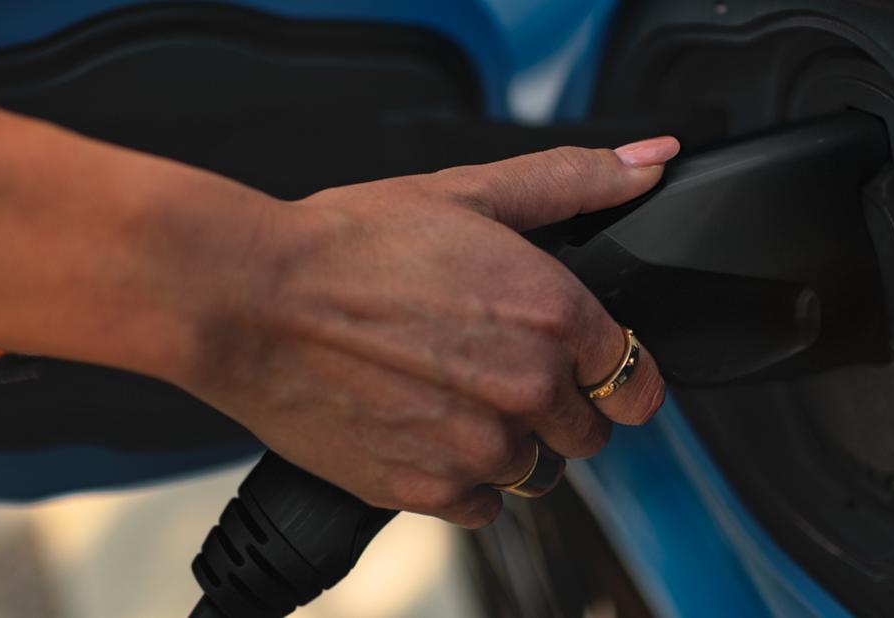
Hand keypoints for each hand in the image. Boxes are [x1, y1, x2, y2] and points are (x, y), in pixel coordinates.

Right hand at [0, 85, 677, 526]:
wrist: (246, 300)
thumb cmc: (345, 246)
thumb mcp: (467, 192)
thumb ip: (572, 182)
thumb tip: (647, 163)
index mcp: (552, 312)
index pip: (633, 377)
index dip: (606, 369)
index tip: (580, 366)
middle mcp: (527, 387)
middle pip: (588, 432)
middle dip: (554, 406)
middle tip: (490, 368)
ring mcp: (478, 447)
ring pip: (534, 472)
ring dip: (504, 443)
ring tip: (445, 396)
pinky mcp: (427, 490)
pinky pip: (481, 507)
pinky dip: (460, 479)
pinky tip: (421, 430)